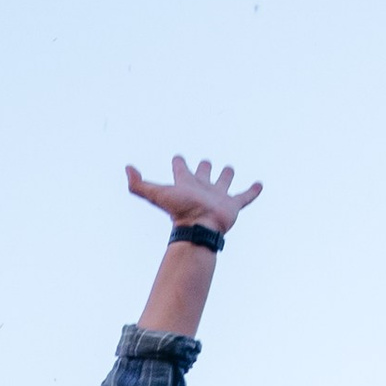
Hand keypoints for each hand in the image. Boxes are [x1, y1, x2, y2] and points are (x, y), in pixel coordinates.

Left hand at [125, 154, 262, 236]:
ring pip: (224, 181)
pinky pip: (245, 196)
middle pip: (203, 173)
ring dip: (226, 175)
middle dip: (203, 167)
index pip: (181, 168)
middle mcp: (202, 188)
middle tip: (204, 163)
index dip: (179, 162)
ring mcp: (218, 196)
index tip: (177, 157)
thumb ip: (138, 184)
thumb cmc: (180, 211)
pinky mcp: (233, 205)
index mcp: (186, 183)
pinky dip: (253, 191)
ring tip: (228, 169)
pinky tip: (259, 184)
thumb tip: (127, 168)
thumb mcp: (156, 194)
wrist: (200, 227)